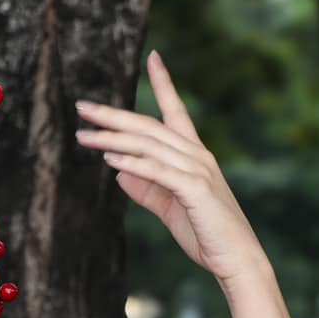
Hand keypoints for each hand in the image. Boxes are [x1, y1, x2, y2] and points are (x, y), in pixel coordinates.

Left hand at [75, 52, 269, 285]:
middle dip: (114, 115)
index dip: (164, 83)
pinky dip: (133, 162)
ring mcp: (197, 169)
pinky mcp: (195, 189)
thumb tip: (119, 171)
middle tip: (82, 106)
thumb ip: (146, 189)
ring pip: (149, 145)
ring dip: (113, 138)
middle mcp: (197, 155)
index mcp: (193, 155)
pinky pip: (158, 170)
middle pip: (149, 125)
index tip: (153, 57)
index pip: (176, 110)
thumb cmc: (206, 235)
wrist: (236, 260)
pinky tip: (110, 158)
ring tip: (84, 134)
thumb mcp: (169, 209)